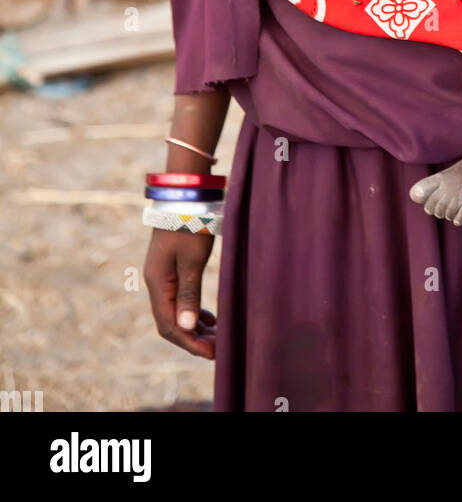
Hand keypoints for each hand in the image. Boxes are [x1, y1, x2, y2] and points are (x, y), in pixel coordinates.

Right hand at [144, 229, 216, 358]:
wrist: (185, 195)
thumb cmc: (189, 224)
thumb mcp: (192, 260)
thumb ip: (188, 294)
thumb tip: (185, 327)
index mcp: (157, 283)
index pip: (169, 325)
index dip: (189, 342)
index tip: (212, 353)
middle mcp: (156, 283)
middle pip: (171, 322)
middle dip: (194, 338)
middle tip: (219, 349)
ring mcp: (163, 276)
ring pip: (176, 312)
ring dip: (195, 327)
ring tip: (217, 337)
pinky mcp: (172, 270)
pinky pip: (180, 300)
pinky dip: (194, 313)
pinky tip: (210, 319)